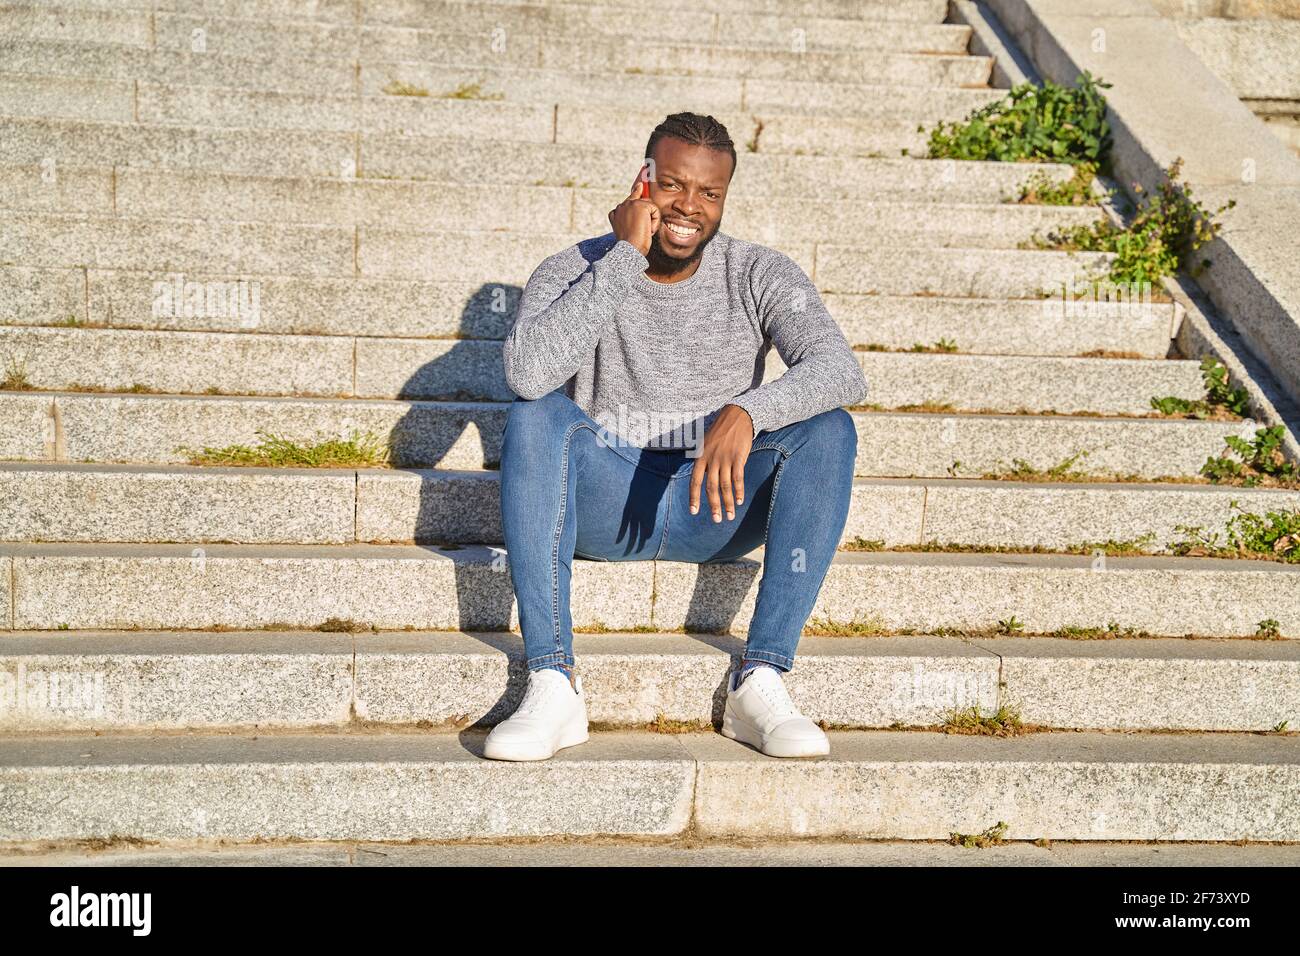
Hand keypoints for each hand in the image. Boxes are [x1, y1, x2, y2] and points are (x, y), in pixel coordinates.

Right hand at [608, 164, 659, 256]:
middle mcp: (621, 206)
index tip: (643, 169)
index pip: (630, 198)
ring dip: (651, 220)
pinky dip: (654, 222)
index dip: (637, 188)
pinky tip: (646, 229)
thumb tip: (640, 197)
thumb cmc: (631, 245)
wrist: (630, 250)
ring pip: (649, 207)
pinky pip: (655, 210)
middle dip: (646, 197)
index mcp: (616, 213)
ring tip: (643, 231)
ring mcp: (629, 204)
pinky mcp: (640, 205)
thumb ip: (635, 214)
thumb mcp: (632, 230)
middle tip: (646, 173)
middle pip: (640, 196)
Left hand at [689, 404, 752, 522]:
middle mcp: (711, 459)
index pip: (695, 481)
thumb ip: (703, 460)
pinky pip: (738, 478)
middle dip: (714, 506)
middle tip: (717, 520)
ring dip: (728, 502)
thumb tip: (703, 476)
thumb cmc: (720, 430)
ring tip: (730, 515)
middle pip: (711, 488)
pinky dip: (739, 491)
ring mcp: (725, 459)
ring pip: (725, 486)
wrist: (737, 415)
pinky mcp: (738, 457)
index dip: (694, 498)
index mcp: (700, 457)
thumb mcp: (705, 443)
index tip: (694, 512)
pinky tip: (740, 500)